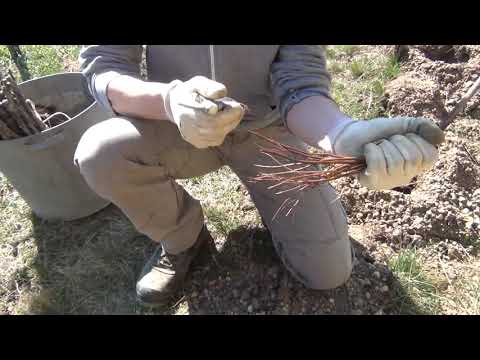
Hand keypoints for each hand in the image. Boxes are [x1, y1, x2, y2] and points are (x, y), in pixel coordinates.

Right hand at [164, 76, 244, 148]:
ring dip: (229, 124)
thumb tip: (221, 94)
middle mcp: (189, 130)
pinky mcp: (198, 144)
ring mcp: (193, 138)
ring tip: (228, 113)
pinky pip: (216, 140)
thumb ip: (209, 87)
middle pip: (218, 129)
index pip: (213, 120)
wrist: (175, 106)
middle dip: (232, 119)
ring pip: (219, 136)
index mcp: (187, 114)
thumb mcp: (198, 83)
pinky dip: (223, 130)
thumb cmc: (190, 92)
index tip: (238, 106)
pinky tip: (221, 121)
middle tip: (238, 109)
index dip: (229, 115)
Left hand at [328, 117, 444, 189]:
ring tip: (376, 147)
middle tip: (385, 142)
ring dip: (383, 146)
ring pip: (395, 161)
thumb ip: (423, 128)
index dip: (416, 141)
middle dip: (396, 142)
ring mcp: (389, 182)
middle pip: (412, 158)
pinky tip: (367, 151)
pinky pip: (378, 165)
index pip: (430, 156)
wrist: (350, 133)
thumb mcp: (403, 125)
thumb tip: (441, 139)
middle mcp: (406, 176)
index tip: (402, 137)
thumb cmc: (377, 132)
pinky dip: (371, 151)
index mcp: (417, 165)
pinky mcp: (373, 183)